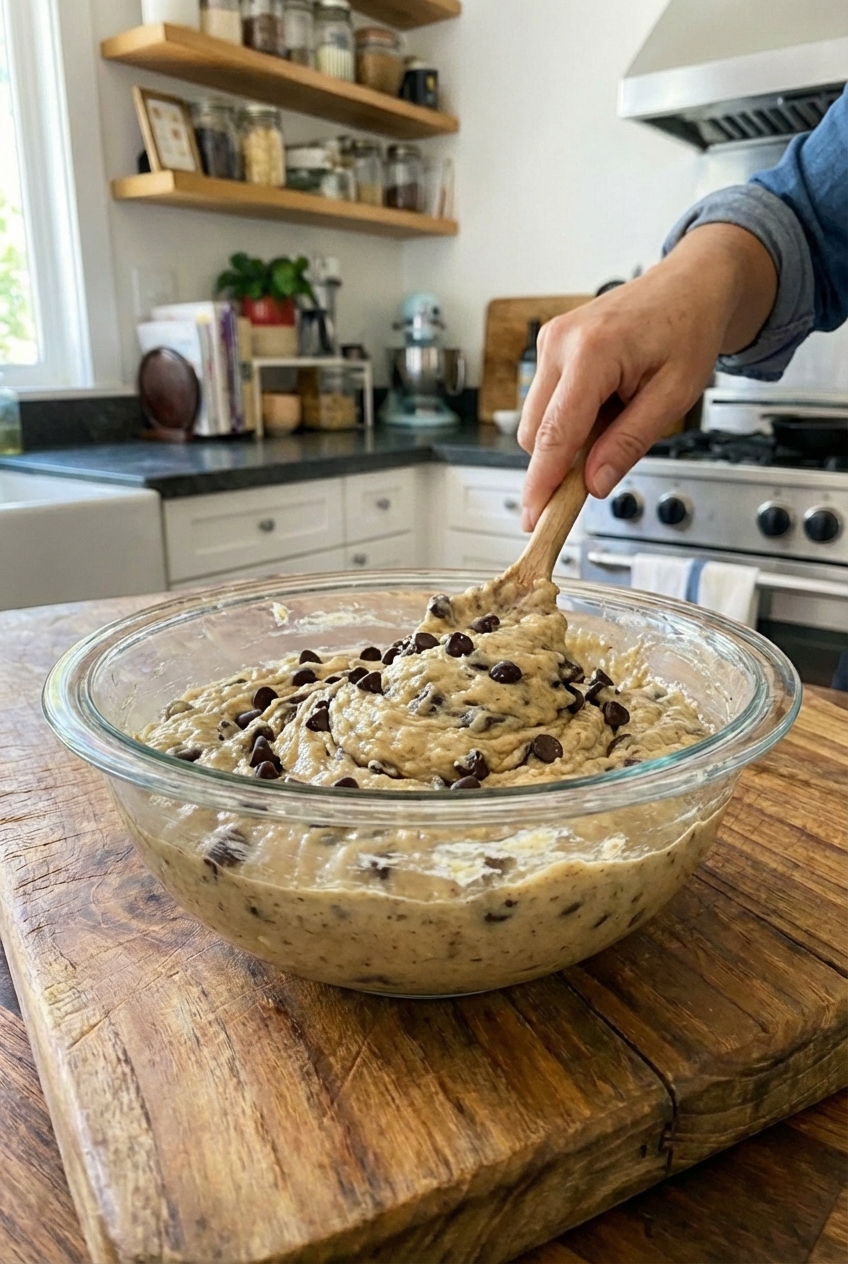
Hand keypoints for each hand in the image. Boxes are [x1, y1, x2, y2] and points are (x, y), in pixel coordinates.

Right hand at [518, 224, 777, 528]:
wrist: (691, 284)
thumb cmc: (689, 328)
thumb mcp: (674, 395)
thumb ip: (629, 442)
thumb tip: (593, 484)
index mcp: (592, 352)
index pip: (555, 434)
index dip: (542, 484)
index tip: (533, 518)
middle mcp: (559, 343)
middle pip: (535, 433)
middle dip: (559, 463)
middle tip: (602, 470)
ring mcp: (549, 342)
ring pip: (535, 420)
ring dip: (567, 438)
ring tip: (616, 417)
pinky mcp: (549, 346)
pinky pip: (545, 401)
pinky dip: (569, 418)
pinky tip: (604, 404)